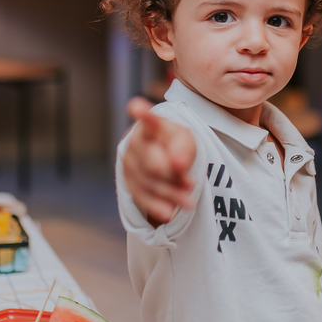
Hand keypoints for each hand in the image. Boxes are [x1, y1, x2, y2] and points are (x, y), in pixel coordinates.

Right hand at [124, 97, 196, 225]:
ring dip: (169, 195)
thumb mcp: (185, 141)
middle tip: (193, 185)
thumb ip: (183, 150)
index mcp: (150, 126)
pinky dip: (156, 206)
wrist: (161, 152)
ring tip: (189, 203)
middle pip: (152, 164)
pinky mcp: (128, 182)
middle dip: (172, 177)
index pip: (148, 120)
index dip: (142, 113)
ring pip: (148, 183)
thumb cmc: (174, 142)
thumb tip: (178, 165)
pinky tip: (170, 213)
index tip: (136, 107)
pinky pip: (140, 197)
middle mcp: (134, 143)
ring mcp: (128, 163)